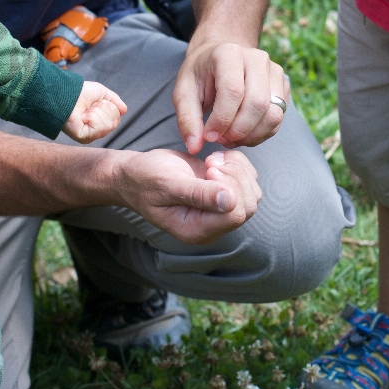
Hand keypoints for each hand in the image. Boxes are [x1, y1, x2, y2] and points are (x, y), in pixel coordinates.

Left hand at [62, 81, 126, 142]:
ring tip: (86, 110)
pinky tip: (83, 116)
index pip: (116, 120)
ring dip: (98, 112)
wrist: (68, 93)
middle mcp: (95, 131)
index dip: (111, 108)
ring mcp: (90, 136)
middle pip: (114, 123)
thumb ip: (114, 101)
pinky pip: (98, 129)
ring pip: (108, 126)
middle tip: (92, 106)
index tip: (98, 102)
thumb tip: (124, 110)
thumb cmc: (82, 92)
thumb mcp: (102, 93)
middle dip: (105, 110)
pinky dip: (92, 118)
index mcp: (100, 121)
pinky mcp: (84, 137)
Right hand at [114, 148, 261, 244]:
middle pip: (249, 205)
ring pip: (252, 192)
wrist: (136, 174)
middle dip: (236, 177)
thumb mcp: (167, 184)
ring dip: (237, 169)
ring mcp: (219, 211)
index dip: (230, 188)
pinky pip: (248, 180)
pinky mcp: (224, 194)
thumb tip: (229, 201)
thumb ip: (198, 194)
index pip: (236, 215)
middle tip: (211, 163)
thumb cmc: (145, 180)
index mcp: (196, 230)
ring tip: (211, 160)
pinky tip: (216, 159)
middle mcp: (212, 225)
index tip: (209, 170)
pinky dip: (238, 164)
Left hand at [173, 41, 290, 153]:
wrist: (221, 58)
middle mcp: (257, 59)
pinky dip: (262, 133)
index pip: (233, 91)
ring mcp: (274, 72)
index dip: (222, 120)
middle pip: (257, 104)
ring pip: (273, 114)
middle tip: (221, 140)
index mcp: (229, 53)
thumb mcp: (183, 92)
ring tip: (232, 138)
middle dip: (239, 130)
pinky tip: (244, 133)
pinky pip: (279, 118)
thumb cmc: (201, 75)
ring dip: (252, 135)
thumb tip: (194, 147)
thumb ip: (187, 119)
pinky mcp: (284, 86)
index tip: (209, 135)